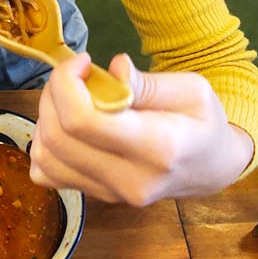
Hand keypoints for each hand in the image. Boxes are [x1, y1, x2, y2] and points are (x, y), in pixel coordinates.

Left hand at [30, 53, 253, 204]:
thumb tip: (113, 68)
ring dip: (46, 117)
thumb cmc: (203, 122)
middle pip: (57, 137)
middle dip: (54, 93)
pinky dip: (45, 145)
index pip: (83, 121)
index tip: (84, 61)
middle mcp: (129, 180)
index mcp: (156, 149)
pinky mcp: (96, 197)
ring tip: (70, 96)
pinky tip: (65, 125)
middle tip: (75, 73)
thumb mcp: (191, 90)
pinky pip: (47, 175)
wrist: (212, 168)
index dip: (66, 83)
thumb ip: (146, 82)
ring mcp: (110, 195)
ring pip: (45, 157)